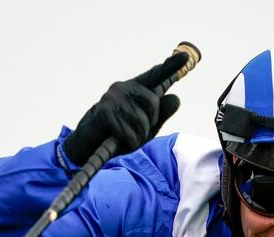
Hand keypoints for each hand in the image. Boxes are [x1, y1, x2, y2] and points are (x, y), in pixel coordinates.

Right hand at [62, 52, 188, 165]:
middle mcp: (123, 87)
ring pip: (142, 121)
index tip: (184, 56)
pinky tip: (120, 141)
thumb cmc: (119, 133)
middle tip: (137, 132)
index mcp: (135, 87)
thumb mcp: (144, 126)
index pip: (155, 75)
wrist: (89, 143)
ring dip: (138, 137)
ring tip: (127, 138)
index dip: (170, 66)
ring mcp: (113, 97)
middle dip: (150, 123)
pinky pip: (129, 133)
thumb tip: (175, 98)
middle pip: (154, 103)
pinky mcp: (105, 112)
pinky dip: (129, 143)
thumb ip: (161, 114)